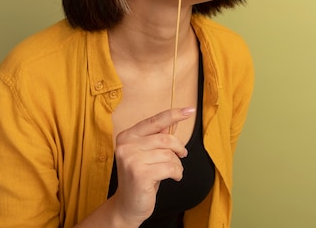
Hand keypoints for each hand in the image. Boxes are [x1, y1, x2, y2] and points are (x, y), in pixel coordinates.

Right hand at [110, 107, 195, 225]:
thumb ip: (156, 137)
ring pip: (168, 155)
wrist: (127, 205)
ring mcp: (131, 159)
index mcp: (126, 136)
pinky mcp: (139, 174)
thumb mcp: (146, 154)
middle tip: (182, 155)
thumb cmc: (140, 177)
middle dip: (178, 148)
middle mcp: (126, 145)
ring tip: (174, 171)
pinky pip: (170, 168)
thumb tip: (172, 122)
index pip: (154, 121)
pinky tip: (174, 177)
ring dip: (177, 164)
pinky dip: (177, 173)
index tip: (190, 110)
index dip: (173, 115)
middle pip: (165, 138)